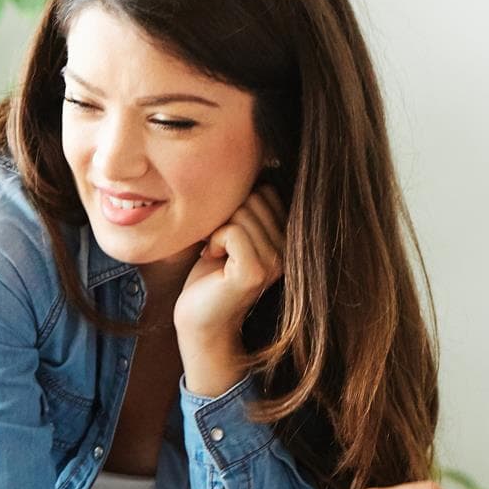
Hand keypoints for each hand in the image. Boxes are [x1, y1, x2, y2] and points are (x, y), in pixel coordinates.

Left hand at [174, 186, 285, 396]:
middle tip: (219, 244)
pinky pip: (233, 231)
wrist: (199, 321)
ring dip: (219, 229)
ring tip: (217, 253)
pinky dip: (215, 240)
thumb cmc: (210, 275)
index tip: (227, 233)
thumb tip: (253, 167)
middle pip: (255, 198)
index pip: (266, 191)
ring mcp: (275, 262)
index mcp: (288, 237)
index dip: (237, 204)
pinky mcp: (255, 273)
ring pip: (242, 212)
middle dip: (228, 215)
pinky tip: (213, 258)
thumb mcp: (233, 233)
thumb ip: (247, 208)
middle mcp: (289, 249)